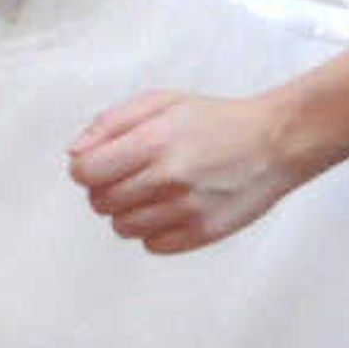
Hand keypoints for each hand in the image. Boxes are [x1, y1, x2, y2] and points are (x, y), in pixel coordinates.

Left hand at [69, 88, 308, 253]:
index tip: (99, 165)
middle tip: (131, 174)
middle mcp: (167, 178)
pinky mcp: (203, 233)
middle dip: (106, 189)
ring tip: (154, 190)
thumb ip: (110, 124)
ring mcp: (186, 209)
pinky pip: (151, 245)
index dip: (85, 169)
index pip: (85, 172)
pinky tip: (171, 208)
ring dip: (129, 210)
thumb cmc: (216, 120)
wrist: (274, 142)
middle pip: (100, 202)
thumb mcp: (160, 103)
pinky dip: (154, 230)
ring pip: (122, 227)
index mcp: (152, 141)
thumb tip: (74, 154)